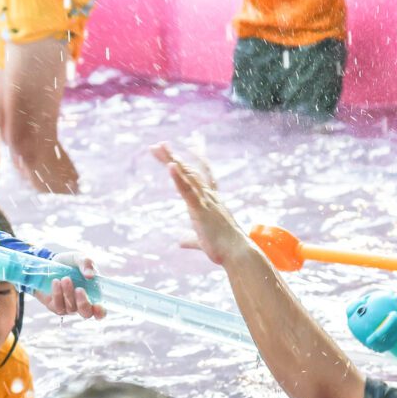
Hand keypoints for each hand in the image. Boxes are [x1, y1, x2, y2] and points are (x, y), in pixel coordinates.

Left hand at [36, 252, 104, 318]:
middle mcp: (82, 304)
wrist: (50, 262)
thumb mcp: (79, 258)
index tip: (98, 306)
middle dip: (83, 303)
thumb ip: (86, 263)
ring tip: (65, 278)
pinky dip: (57, 294)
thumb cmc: (70, 262)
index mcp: (93, 294)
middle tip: (79, 289)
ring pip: (71, 309)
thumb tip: (90, 275)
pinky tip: (56, 282)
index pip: (100, 311)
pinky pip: (58, 306)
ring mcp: (68, 307)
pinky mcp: (55, 306)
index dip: (100, 312)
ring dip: (68, 293)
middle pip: (86, 313)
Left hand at [152, 144, 251, 265]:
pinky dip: (178, 178)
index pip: (203, 174)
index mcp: (211, 201)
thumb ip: (190, 239)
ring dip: (172, 160)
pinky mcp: (200, 209)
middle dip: (173, 156)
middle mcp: (209, 196)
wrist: (238, 254)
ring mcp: (205, 201)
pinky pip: (187, 190)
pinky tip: (170, 165)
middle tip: (160, 143)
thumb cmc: (224, 249)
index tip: (194, 143)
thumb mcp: (202, 242)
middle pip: (189, 170)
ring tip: (159, 146)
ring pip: (186, 175)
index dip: (198, 158)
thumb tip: (180, 241)